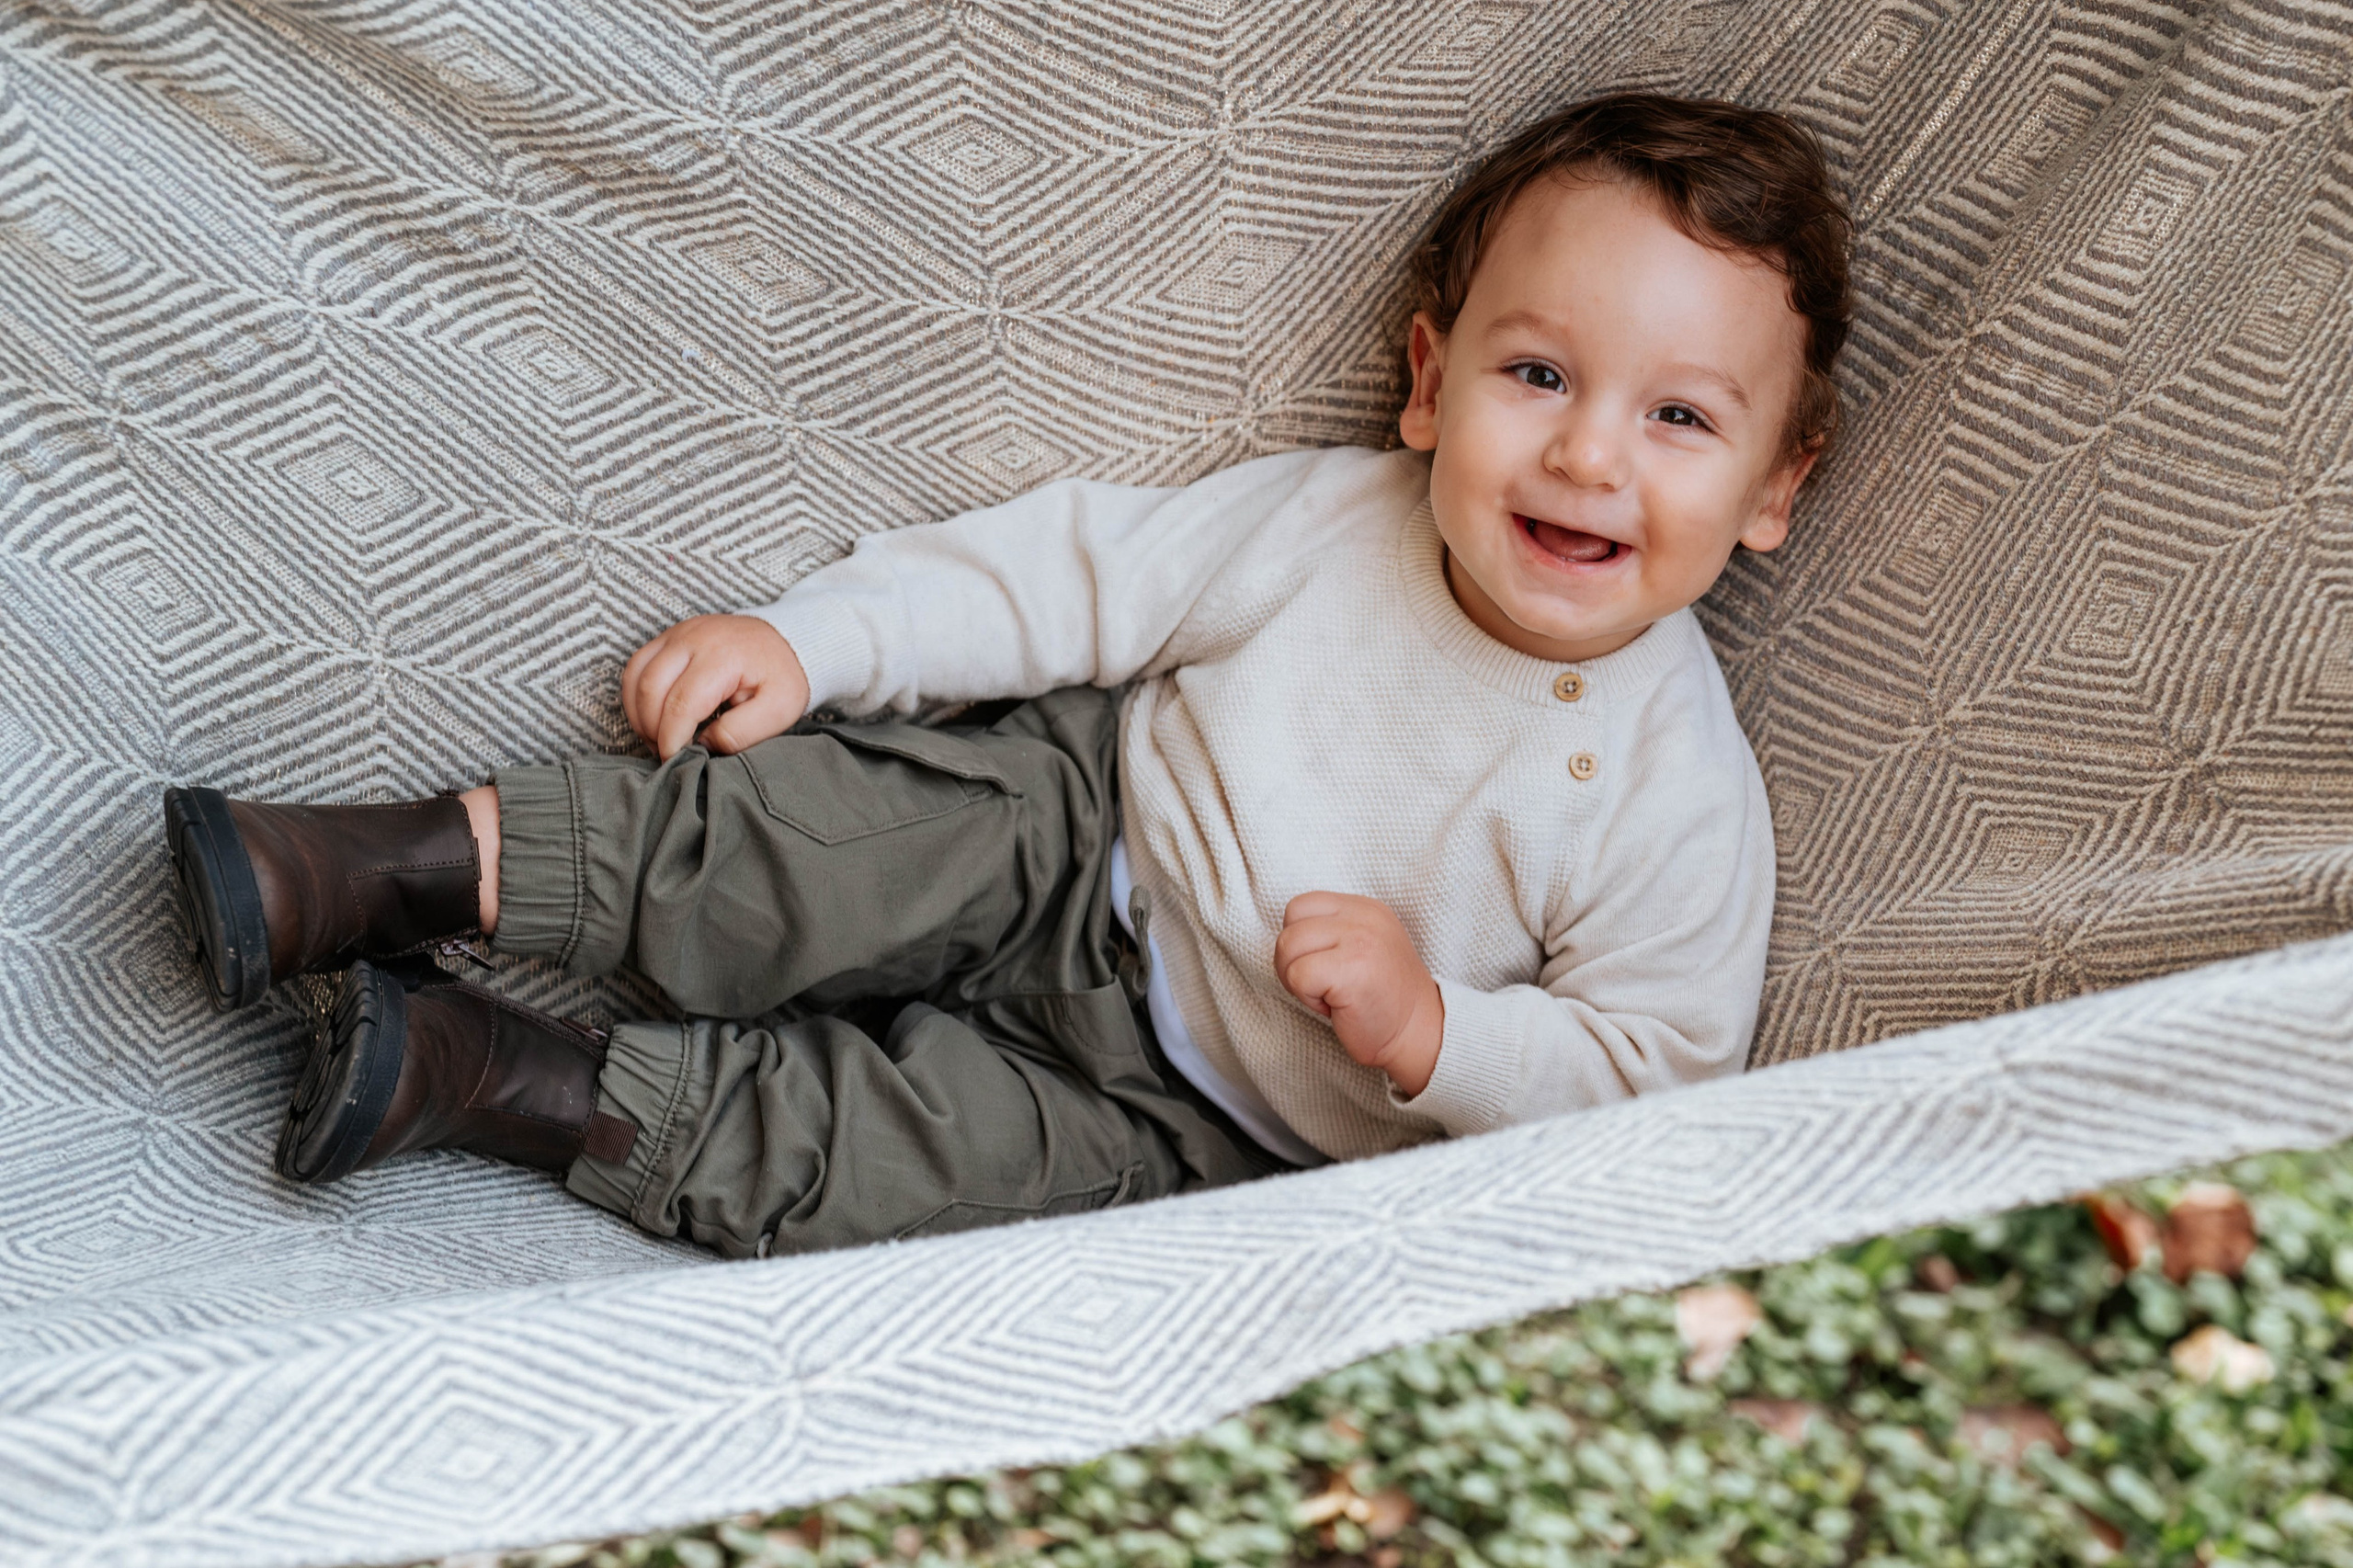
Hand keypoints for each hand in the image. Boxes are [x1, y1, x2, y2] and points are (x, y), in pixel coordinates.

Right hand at [621, 614, 810, 759]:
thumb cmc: (783, 677)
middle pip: (651, 689)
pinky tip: (653, 717)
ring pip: (636, 676)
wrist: (786, 640)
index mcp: (722, 657)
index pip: (681, 704)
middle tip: (668, 753)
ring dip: (639, 714)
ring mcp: (677, 634)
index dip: (672, 739)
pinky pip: (637, 666)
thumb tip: (703, 745)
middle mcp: (693, 639)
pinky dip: (636, 696)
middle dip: (653, 730)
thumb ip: (741, 732)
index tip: (676, 761)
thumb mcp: (779, 710)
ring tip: (659, 738)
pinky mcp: (670, 637)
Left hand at [1273, 892, 1443, 1096]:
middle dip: (1292, 963)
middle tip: (1322, 987)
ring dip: (1298, 981)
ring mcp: (1360, 940)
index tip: (1321, 966)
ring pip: (1288, 948)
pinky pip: (1298, 975)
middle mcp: (1364, 917)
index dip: (1299, 940)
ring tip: (1330, 995)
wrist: (1418, 1033)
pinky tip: (1335, 1006)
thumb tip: (1287, 934)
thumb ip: (1331, 931)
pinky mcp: (1351, 968)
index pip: (1300, 906)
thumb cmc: (1381, 999)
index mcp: (1364, 909)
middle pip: (1290, 926)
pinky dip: (1308, 998)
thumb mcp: (1361, 947)